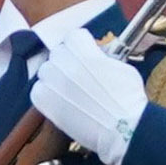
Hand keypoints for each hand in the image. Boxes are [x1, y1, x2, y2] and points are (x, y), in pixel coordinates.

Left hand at [28, 25, 148, 163]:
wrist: (123, 128)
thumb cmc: (128, 98)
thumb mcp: (121, 66)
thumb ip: (102, 57)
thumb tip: (95, 56)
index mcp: (84, 50)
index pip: (73, 36)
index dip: (81, 45)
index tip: (86, 54)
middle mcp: (65, 63)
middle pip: (58, 53)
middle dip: (68, 61)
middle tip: (79, 75)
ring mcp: (54, 83)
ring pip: (45, 71)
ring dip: (55, 77)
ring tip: (69, 90)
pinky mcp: (46, 103)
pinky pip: (37, 91)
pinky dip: (46, 95)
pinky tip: (59, 102)